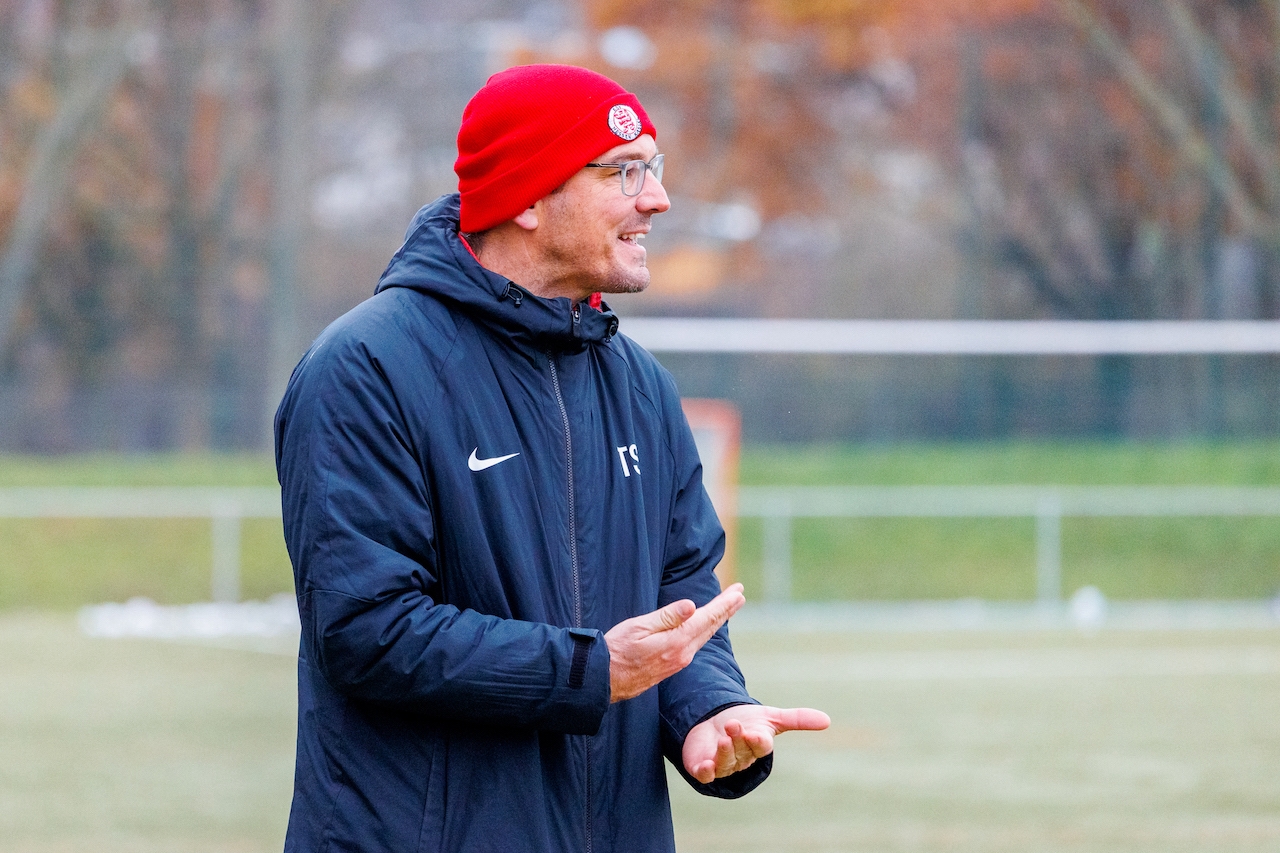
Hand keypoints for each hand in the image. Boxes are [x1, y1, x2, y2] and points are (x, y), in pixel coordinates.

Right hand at [604, 583, 745, 702]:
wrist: (604, 680)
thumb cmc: (616, 650)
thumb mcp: (639, 627)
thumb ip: (667, 617)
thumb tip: (692, 606)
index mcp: (676, 642)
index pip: (707, 618)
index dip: (724, 604)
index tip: (738, 592)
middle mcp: (683, 654)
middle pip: (710, 627)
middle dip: (726, 610)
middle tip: (739, 594)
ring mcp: (678, 662)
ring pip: (704, 636)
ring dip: (717, 620)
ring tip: (728, 607)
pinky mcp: (671, 666)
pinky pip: (695, 644)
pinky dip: (705, 631)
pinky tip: (706, 627)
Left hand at [682, 704, 829, 783]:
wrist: (714, 723)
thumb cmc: (746, 722)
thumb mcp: (771, 718)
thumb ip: (797, 719)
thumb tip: (827, 720)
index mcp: (757, 745)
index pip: (761, 746)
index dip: (758, 741)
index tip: (756, 734)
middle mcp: (740, 757)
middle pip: (742, 751)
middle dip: (738, 738)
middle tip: (733, 724)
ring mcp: (721, 764)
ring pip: (725, 762)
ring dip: (724, 752)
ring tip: (723, 738)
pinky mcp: (702, 767)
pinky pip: (705, 774)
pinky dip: (705, 772)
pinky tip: (705, 765)